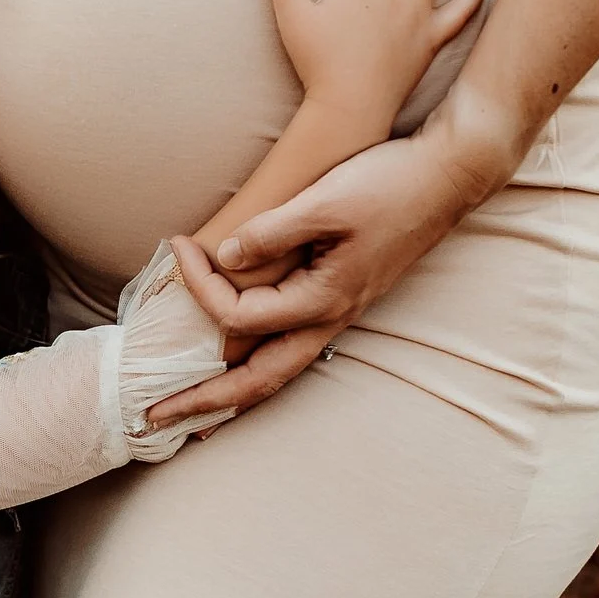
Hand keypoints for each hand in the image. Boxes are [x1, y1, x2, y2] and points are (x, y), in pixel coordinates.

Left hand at [143, 95, 512, 421]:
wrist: (447, 177)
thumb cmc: (390, 184)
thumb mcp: (326, 200)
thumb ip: (272, 232)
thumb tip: (224, 259)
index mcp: (323, 299)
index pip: (239, 316)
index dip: (198, 286)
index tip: (177, 246)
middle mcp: (330, 318)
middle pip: (257, 382)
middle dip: (203, 403)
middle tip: (151, 420)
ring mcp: (337, 314)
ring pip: (277, 374)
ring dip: (230, 397)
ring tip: (192, 416)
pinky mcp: (340, 300)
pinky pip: (288, 351)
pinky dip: (256, 369)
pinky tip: (239, 367)